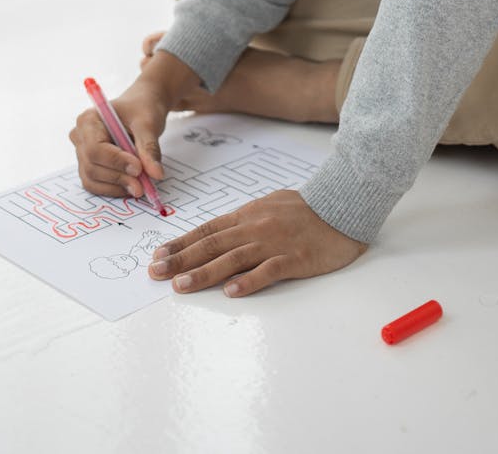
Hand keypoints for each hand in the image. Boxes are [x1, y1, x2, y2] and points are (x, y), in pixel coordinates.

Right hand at [68, 49, 201, 198]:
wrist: (142, 109)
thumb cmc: (142, 109)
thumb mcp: (149, 123)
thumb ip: (149, 148)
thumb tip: (155, 174)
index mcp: (89, 120)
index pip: (95, 147)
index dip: (116, 161)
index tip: (139, 168)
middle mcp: (80, 137)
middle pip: (92, 166)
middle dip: (118, 177)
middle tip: (143, 184)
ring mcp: (82, 153)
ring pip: (92, 179)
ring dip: (116, 186)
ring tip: (140, 186)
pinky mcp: (89, 166)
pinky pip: (96, 185)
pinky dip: (114, 189)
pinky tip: (131, 186)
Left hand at [147, 189, 367, 296]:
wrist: (341, 206)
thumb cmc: (304, 209)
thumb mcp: (268, 206)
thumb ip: (243, 221)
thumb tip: (216, 235)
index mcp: (247, 215)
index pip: (207, 230)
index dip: (181, 243)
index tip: (159, 256)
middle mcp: (255, 228)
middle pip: (213, 245)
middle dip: (181, 259)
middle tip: (156, 273)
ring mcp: (274, 243)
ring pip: (233, 259)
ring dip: (205, 273)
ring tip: (182, 285)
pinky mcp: (295, 259)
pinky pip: (269, 271)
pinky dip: (249, 282)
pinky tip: (231, 292)